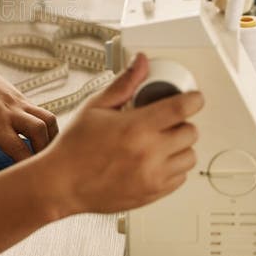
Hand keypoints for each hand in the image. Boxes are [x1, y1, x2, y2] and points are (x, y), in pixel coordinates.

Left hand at [0, 50, 57, 173]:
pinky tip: (39, 139)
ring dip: (51, 137)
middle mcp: (11, 111)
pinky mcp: (22, 97)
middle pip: (41, 131)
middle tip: (41, 167)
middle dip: (45, 151)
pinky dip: (46, 127)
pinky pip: (42, 112)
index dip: (26, 165)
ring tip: (45, 153)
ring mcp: (19, 102)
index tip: (28, 179)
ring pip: (48, 119)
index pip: (19, 148)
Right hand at [43, 54, 203, 215]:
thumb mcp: (96, 107)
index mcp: (136, 127)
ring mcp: (153, 176)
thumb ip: (124, 83)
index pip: (182, 108)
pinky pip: (181, 178)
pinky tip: (155, 160)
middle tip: (166, 121)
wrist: (62, 184)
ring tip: (160, 142)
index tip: (193, 98)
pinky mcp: (153, 193)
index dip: (193, 99)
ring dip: (180, 146)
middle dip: (182, 122)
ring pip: (190, 156)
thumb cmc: (74, 147)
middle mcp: (149, 153)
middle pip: (191, 132)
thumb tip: (141, 62)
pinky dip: (173, 167)